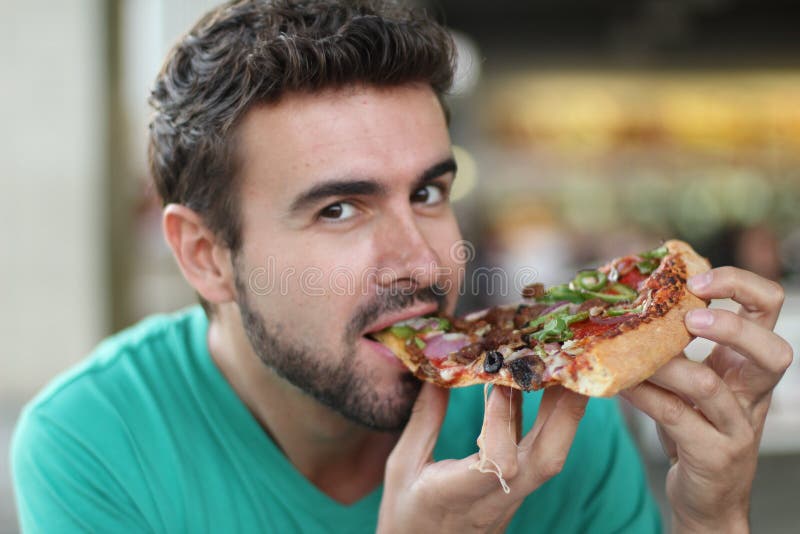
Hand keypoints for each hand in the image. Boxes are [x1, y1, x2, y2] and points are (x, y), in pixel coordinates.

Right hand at [377, 383, 586, 532]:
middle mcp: (495, 498)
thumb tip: (436, 373)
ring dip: (563, 411)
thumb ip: (423, 421)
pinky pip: (538, 453)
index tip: (495, 383)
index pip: (498, 464)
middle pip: (548, 459)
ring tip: (565, 367)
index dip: (501, 422)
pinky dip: (544, 419)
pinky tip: (541, 388)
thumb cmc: (406, 515)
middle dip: (565, 411)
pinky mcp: (516, 492)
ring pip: (551, 456)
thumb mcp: (401, 466)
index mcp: (458, 495)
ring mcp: (512, 497)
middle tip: (568, 364)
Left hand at [621, 266, 792, 532]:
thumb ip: (674, 347)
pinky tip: (620, 385)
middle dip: (732, 327)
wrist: (706, 499)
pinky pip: (676, 417)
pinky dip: (644, 395)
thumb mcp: (691, 383)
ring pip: (711, 386)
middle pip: (773, 351)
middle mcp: (753, 394)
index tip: (698, 277)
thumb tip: (628, 301)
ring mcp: (737, 427)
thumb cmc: (694, 431)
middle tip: (691, 316)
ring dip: (666, 364)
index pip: (768, 310)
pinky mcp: (714, 454)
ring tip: (634, 354)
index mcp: (748, 365)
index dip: (742, 285)